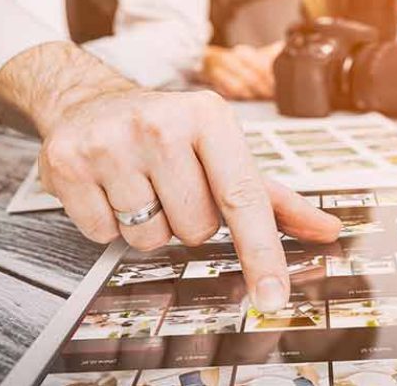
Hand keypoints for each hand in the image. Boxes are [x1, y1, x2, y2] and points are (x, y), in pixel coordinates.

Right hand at [0, 42, 339, 310]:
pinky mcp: (67, 163)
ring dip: (150, 224)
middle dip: (189, 221)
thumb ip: (276, 198)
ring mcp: (111, 143)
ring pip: (150, 239)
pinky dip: (109, 224)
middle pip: (196, 229)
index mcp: (209, 117)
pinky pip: (103, 235)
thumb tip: (328, 230)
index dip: (261, 252)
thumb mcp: (224, 149)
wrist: (92, 101)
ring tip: (141, 184)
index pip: (243, 198)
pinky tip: (109, 188)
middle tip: (174, 185)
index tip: (273, 295)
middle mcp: (161, 125)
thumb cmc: (170, 130)